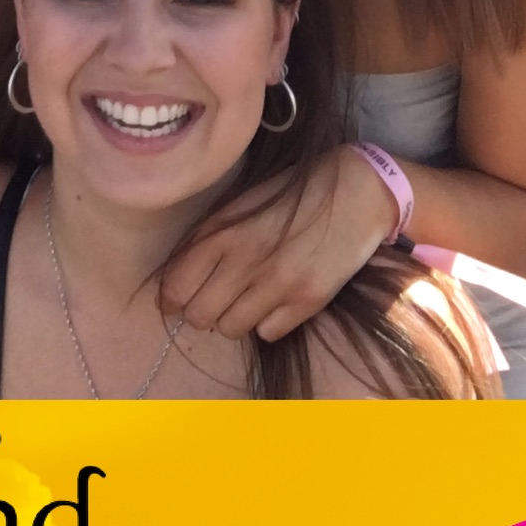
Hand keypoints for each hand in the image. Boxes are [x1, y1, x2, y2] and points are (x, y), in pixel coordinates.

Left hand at [158, 147, 398, 341]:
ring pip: (230, 329)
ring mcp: (278, 282)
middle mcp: (244, 260)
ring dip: (232, 319)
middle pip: (198, 316)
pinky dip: (266, 323)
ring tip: (246, 300)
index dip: (170, 301)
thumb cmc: (288, 195)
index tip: (175, 302)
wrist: (354, 191)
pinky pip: (267, 333)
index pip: (175, 287)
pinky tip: (275, 302)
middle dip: (201, 313)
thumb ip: (206, 240)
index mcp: (221, 232)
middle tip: (213, 302)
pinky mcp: (308, 300)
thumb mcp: (237, 207)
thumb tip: (173, 280)